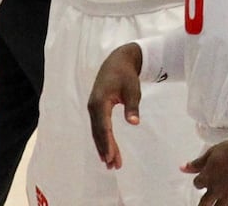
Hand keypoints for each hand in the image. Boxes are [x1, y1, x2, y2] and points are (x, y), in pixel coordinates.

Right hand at [87, 42, 144, 168]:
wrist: (117, 62)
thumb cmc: (126, 75)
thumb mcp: (132, 89)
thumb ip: (132, 106)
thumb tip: (134, 122)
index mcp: (100, 101)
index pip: (103, 126)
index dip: (107, 142)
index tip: (111, 157)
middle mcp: (93, 106)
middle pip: (99, 132)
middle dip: (106, 149)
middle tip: (113, 166)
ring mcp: (93, 108)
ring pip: (97, 132)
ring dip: (103, 147)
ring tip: (110, 164)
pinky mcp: (96, 109)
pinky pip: (98, 127)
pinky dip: (102, 139)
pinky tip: (106, 151)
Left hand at [184, 131, 227, 205]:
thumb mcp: (212, 152)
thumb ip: (197, 163)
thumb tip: (183, 167)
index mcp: (207, 177)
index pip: (197, 184)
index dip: (201, 182)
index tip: (206, 181)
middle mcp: (215, 188)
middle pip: (203, 204)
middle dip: (203, 205)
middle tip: (205, 204)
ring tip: (217, 205)